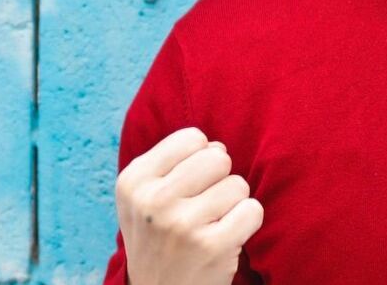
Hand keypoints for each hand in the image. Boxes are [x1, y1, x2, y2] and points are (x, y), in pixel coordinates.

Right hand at [116, 127, 263, 284]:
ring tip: (212, 225)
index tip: (189, 187)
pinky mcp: (211, 246)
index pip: (192, 138)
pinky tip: (227, 238)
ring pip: (238, 185)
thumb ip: (175, 163)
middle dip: (220, 180)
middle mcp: (153, 200)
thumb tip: (218, 146)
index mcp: (133, 181)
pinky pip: (253, 210)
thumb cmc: (159, 238)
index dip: (200, 160)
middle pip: (218, 158)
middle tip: (205, 207)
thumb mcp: (144, 198)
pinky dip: (247, 223)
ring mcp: (181, 224)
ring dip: (233, 205)